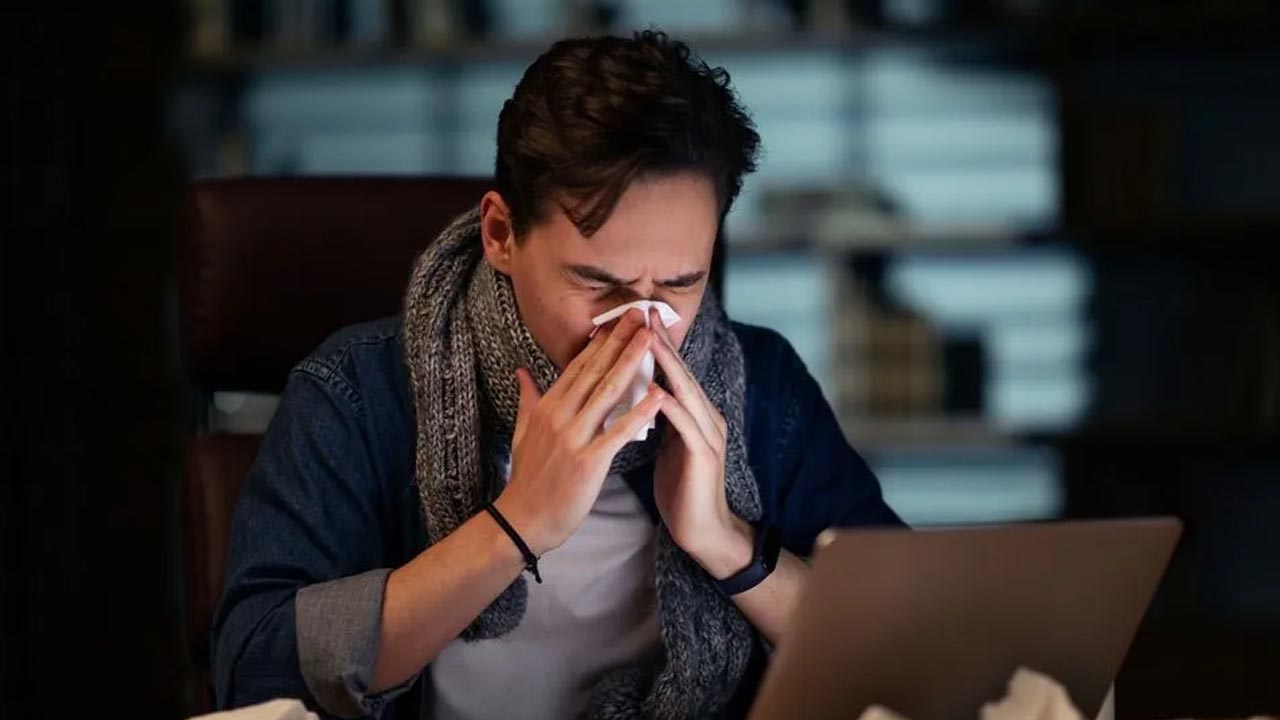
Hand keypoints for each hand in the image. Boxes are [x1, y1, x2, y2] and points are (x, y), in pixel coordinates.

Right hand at [494, 308, 663, 555]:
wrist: (523, 520)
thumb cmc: (527, 478)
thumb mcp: (522, 432)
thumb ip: (527, 398)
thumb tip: (522, 370)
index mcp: (547, 406)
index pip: (578, 365)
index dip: (601, 340)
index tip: (620, 318)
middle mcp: (559, 416)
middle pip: (595, 370)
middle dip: (620, 340)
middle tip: (641, 314)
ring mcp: (573, 437)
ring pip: (607, 392)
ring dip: (632, 363)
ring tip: (652, 340)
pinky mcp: (588, 461)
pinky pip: (618, 432)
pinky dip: (639, 413)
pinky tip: (659, 396)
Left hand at [648, 308, 753, 579]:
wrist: (702, 531)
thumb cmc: (679, 488)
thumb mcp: (665, 444)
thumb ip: (656, 416)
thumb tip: (637, 391)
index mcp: (694, 413)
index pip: (672, 371)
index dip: (655, 344)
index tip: (634, 317)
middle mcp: (706, 417)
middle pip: (681, 372)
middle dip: (661, 342)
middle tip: (643, 312)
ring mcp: (708, 435)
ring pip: (686, 392)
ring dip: (667, 366)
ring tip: (648, 340)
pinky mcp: (705, 457)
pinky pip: (687, 427)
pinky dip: (672, 408)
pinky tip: (657, 392)